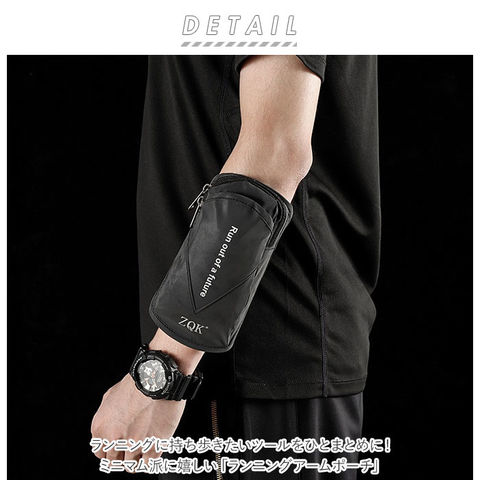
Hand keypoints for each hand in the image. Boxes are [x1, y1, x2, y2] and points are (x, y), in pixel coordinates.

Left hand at [90, 329, 203, 469]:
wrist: (157, 379)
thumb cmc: (136, 384)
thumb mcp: (110, 396)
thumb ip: (105, 417)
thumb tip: (108, 428)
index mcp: (100, 429)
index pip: (100, 453)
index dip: (110, 449)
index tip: (118, 446)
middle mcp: (114, 440)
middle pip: (114, 462)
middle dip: (123, 454)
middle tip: (133, 444)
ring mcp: (134, 445)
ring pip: (131, 466)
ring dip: (137, 457)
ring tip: (144, 445)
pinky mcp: (153, 447)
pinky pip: (148, 465)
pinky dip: (150, 459)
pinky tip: (153, 447)